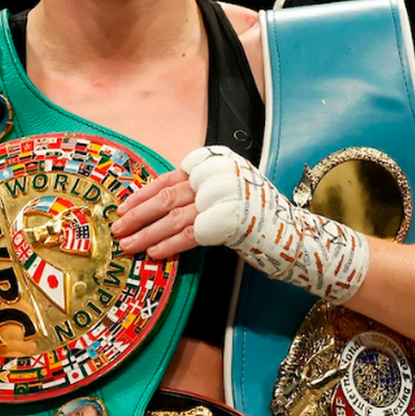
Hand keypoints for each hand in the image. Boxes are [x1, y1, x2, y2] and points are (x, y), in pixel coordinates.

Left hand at [117, 146, 369, 302]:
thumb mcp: (225, 192)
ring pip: (173, 217)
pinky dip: (168, 245)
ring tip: (128, 246)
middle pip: (167, 196)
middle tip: (118, 229)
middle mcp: (221, 174)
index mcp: (217, 160)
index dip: (143, 194)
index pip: (170, 177)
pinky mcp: (228, 221)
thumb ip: (195, 191)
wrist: (296, 237)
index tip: (124, 207)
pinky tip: (154, 254)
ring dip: (146, 234)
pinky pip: (189, 235)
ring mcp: (226, 197)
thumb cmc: (258, 217)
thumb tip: (151, 204)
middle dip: (138, 215)